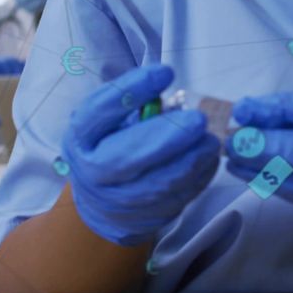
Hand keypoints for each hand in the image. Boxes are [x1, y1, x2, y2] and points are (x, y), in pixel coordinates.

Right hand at [62, 65, 220, 245]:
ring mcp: (117, 200)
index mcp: (81, 136)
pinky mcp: (143, 219)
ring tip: (210, 140)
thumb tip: (171, 91)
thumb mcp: (108, 120)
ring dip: (192, 159)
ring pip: (159, 182)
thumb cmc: (109, 145)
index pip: (102, 109)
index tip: (165, 72)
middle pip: (129, 154)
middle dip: (170, 136)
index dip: (134, 89)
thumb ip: (133, 103)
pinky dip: (198, 177)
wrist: (100, 201)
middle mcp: (92, 171)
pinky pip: (176, 198)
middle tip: (198, 120)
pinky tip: (207, 160)